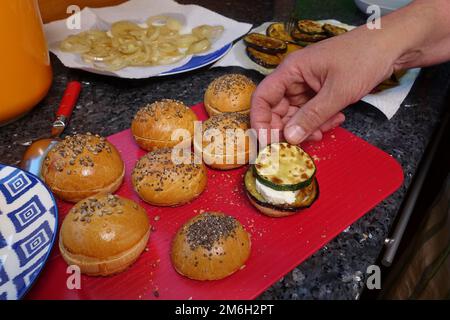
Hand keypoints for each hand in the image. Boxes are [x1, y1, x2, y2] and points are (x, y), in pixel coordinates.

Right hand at [251, 28, 397, 144]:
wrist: (392, 46)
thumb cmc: (362, 59)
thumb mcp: (337, 92)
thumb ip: (312, 116)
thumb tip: (289, 138)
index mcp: (291, 71)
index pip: (263, 98)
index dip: (260, 121)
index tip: (267, 143)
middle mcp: (295, 79)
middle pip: (278, 110)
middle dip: (289, 129)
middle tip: (301, 145)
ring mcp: (308, 86)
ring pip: (296, 115)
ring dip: (308, 127)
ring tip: (325, 130)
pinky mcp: (320, 92)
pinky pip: (312, 112)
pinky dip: (321, 121)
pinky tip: (336, 120)